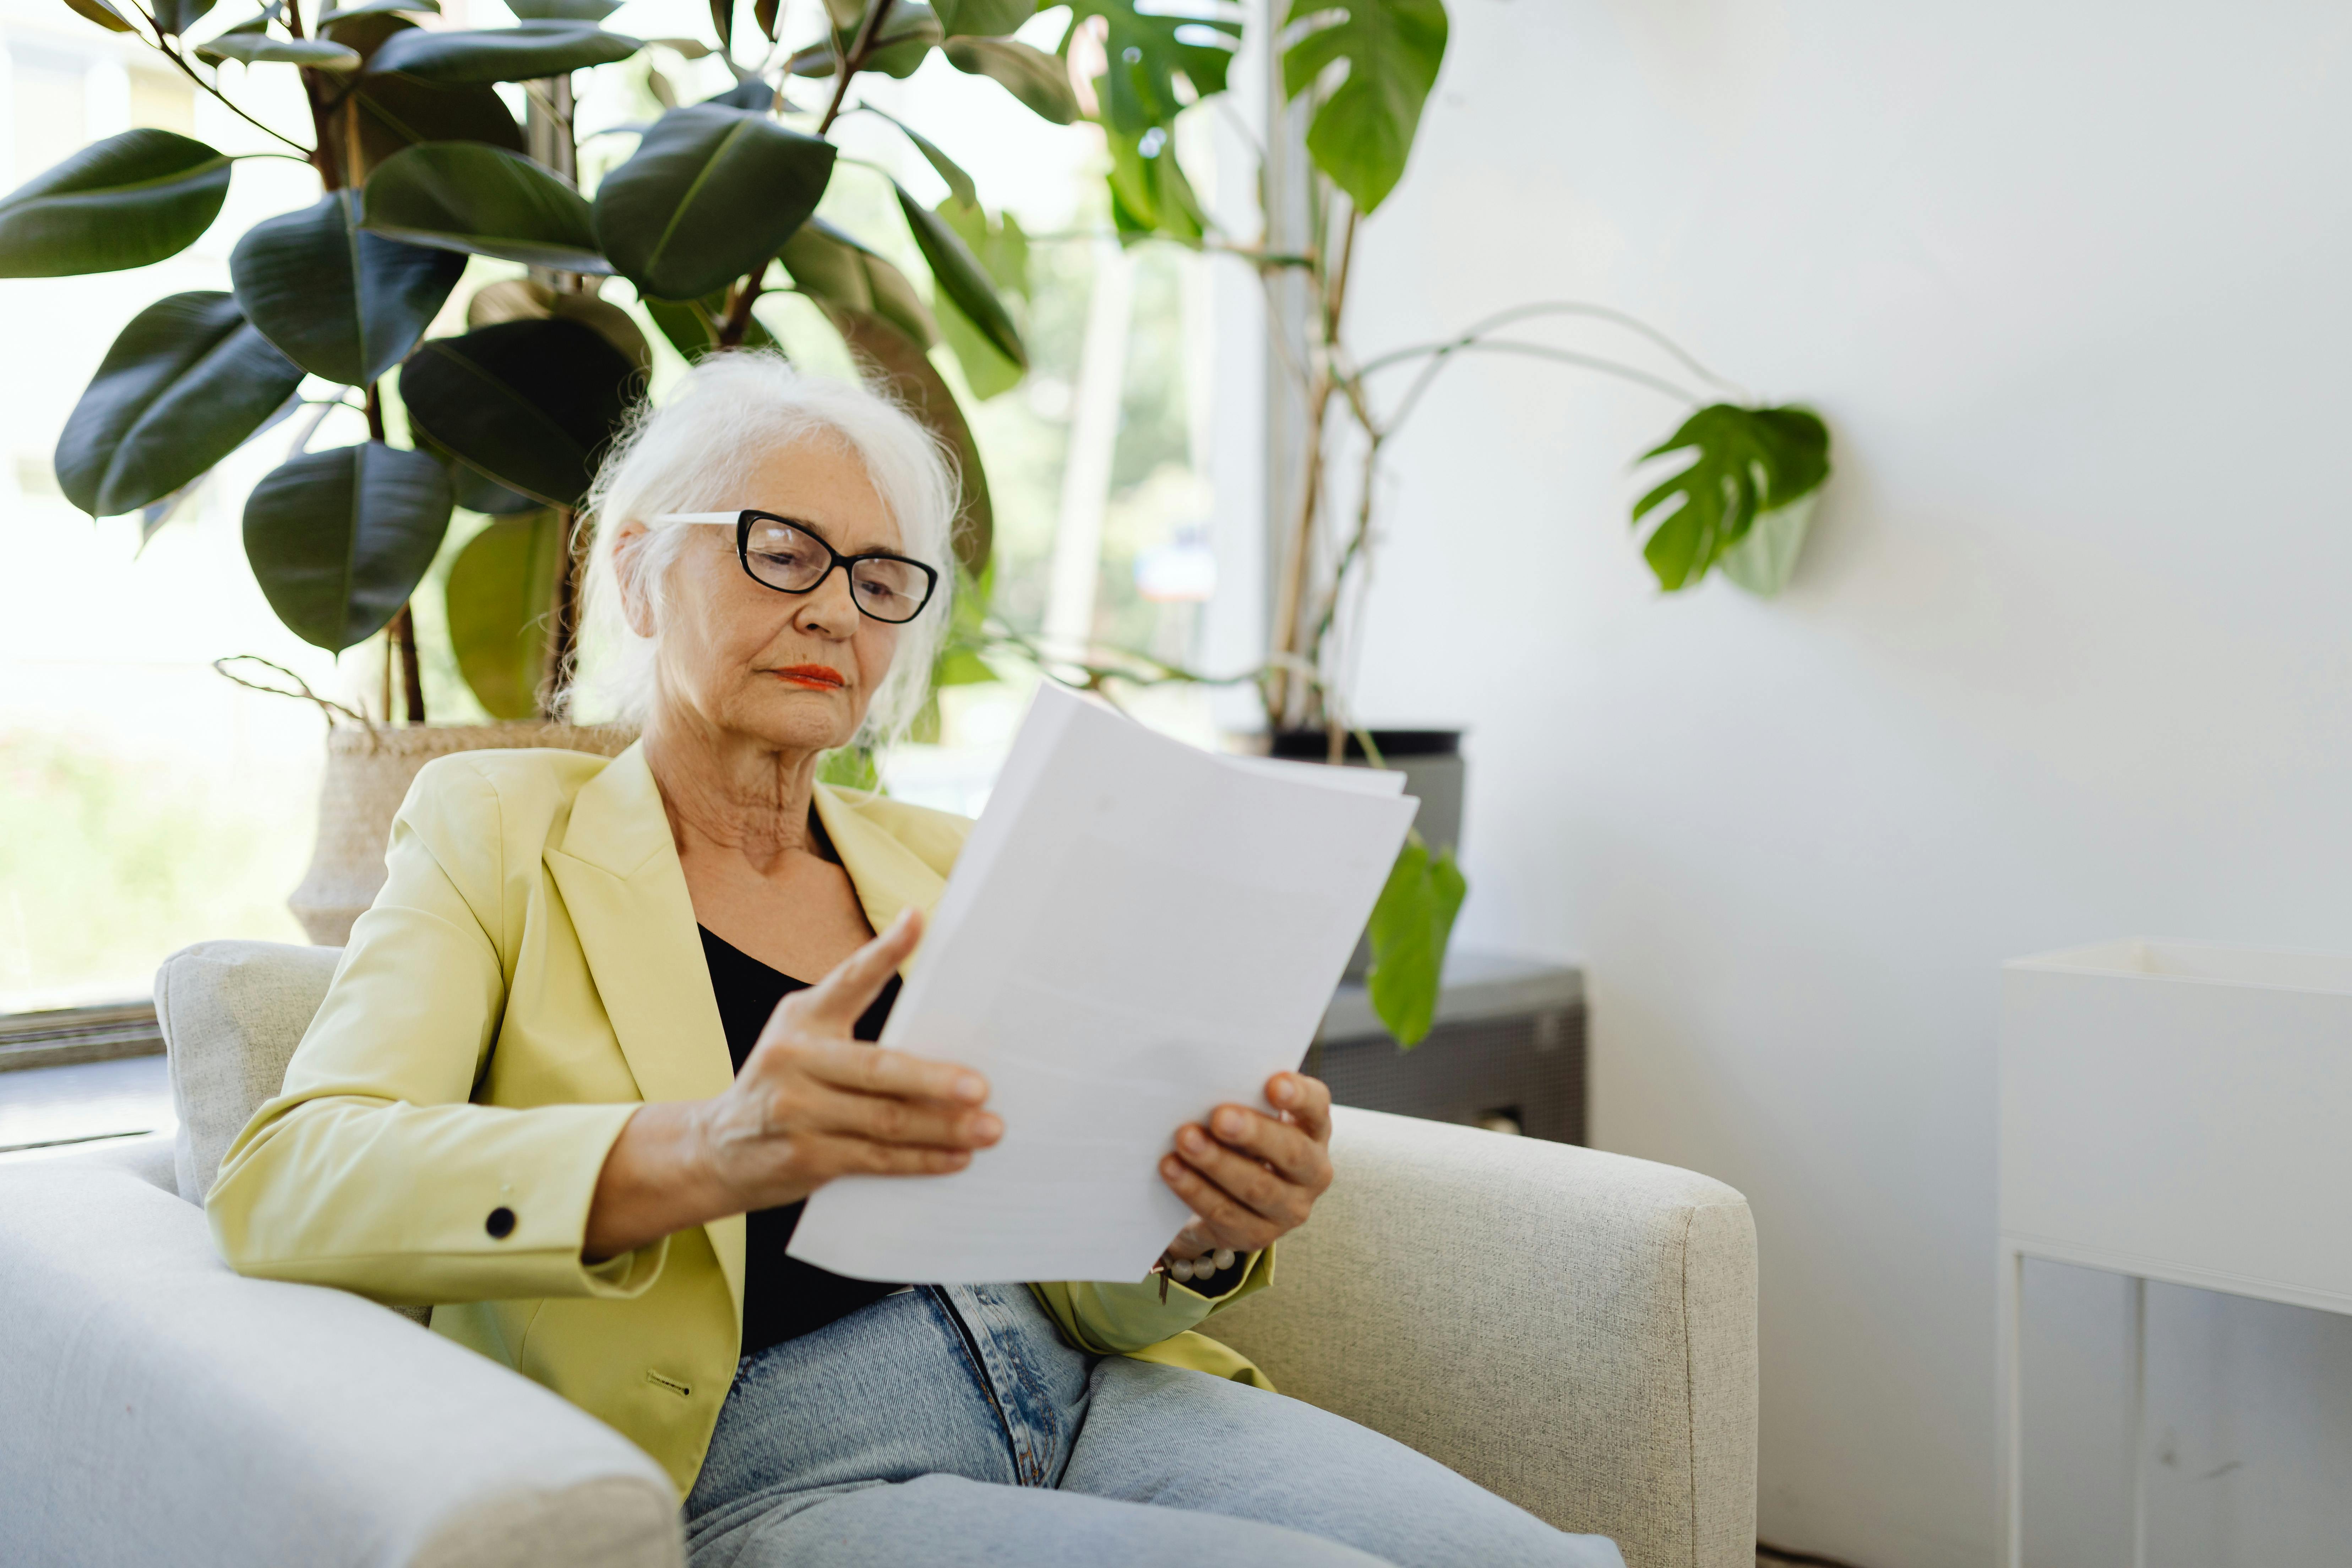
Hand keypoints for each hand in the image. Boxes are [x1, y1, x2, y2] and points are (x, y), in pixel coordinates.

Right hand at [695, 907, 1000, 1212]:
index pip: (849, 979)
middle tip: (981, 1086)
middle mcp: (795, 1059)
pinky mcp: (804, 1157)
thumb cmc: (783, 1084)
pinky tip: (955, 1157)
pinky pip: (875, 1159)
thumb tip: (935, 1017)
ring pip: (885, 1121)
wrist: (719, 1148)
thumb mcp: (803, 1037)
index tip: (919, 920)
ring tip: (987, 1129)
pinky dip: (920, 1160)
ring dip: (943, 1128)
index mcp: (802, 1018)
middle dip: (935, 1080)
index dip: (884, 950)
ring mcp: (796, 1111)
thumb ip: (855, 1020)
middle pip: (878, 1068)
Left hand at [1159, 1071, 1333, 1270]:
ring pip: (1256, 1187)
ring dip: (1217, 1163)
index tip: (1274, 1083)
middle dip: (1253, 1133)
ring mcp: (1289, 1209)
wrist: (1231, 1196)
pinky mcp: (1257, 1235)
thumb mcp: (1252, 1113)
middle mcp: (1312, 1172)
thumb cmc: (1241, 1138)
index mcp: (1314, 1130)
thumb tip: (1207, 1077)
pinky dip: (1195, 1190)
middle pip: (1290, 1152)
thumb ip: (1243, 1095)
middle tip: (1219, 1117)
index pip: (1316, 1107)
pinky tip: (1171, 1169)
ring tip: (1185, 1140)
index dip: (1298, 1096)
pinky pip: (1224, 1213)